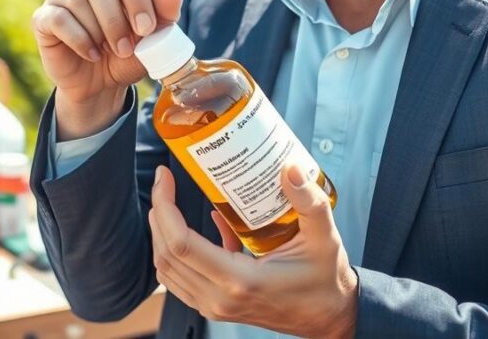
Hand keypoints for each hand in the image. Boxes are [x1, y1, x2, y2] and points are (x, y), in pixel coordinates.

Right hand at [32, 0, 181, 139]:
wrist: (99, 83)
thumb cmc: (125, 53)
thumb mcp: (150, 39)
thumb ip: (162, 15)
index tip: (146, 28)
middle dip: (115, 18)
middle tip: (126, 48)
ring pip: (76, 0)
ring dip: (98, 31)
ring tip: (107, 52)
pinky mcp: (42, 17)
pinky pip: (58, 19)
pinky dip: (79, 39)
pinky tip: (91, 54)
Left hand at [148, 163, 358, 338]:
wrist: (329, 318)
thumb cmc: (325, 279)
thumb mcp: (324, 237)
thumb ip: (309, 201)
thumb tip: (290, 169)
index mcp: (241, 280)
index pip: (181, 243)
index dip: (165, 206)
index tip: (164, 177)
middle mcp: (220, 297)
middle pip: (167, 253)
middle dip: (159, 213)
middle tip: (163, 182)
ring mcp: (215, 306)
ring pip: (166, 269)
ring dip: (160, 233)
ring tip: (167, 201)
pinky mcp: (215, 307)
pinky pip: (178, 280)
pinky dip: (173, 252)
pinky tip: (192, 228)